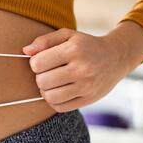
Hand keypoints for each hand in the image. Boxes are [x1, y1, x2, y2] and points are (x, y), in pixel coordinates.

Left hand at [23, 23, 142, 112]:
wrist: (116, 57)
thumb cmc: (85, 45)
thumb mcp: (67, 35)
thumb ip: (44, 41)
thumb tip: (26, 51)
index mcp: (74, 50)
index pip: (38, 63)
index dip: (35, 63)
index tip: (42, 61)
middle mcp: (82, 69)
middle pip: (42, 81)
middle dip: (40, 77)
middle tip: (48, 72)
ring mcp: (86, 86)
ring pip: (49, 97)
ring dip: (46, 90)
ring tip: (52, 82)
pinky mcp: (89, 99)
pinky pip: (60, 107)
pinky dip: (54, 101)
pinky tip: (60, 91)